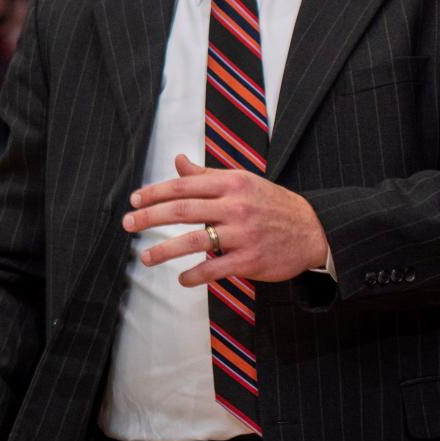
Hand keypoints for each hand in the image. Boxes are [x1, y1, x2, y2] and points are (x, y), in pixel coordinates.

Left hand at [121, 153, 328, 286]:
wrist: (312, 230)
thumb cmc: (271, 203)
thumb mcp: (241, 181)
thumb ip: (207, 175)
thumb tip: (178, 161)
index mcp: (231, 183)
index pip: (184, 186)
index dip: (155, 192)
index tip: (134, 200)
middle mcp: (235, 206)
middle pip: (182, 211)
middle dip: (150, 217)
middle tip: (128, 224)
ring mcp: (243, 234)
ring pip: (194, 241)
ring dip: (165, 250)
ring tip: (146, 257)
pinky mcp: (250, 260)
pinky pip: (216, 269)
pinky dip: (195, 275)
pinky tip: (181, 279)